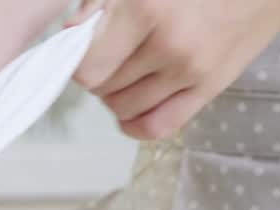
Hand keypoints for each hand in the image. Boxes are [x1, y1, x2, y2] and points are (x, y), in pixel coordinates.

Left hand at [73, 0, 279, 140]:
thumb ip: (100, 2)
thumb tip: (70, 33)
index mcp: (147, 8)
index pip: (87, 65)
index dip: (80, 58)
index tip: (92, 46)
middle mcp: (169, 43)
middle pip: (101, 87)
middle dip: (99, 74)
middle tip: (115, 54)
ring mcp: (191, 71)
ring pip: (122, 109)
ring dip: (116, 96)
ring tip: (130, 71)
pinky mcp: (209, 90)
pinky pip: (155, 128)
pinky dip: (134, 124)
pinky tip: (134, 107)